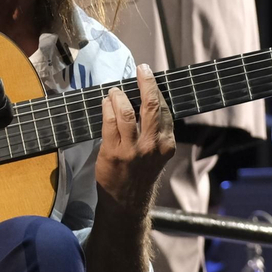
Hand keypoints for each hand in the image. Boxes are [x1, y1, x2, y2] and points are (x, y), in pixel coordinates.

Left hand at [95, 64, 175, 205]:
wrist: (126, 201)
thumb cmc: (141, 172)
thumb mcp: (157, 153)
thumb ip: (155, 129)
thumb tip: (146, 98)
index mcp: (166, 144)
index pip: (164, 109)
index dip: (155, 89)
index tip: (148, 75)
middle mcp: (152, 145)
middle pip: (151, 106)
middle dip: (145, 83)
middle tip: (141, 70)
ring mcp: (132, 149)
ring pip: (127, 112)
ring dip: (119, 96)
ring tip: (115, 91)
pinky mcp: (113, 152)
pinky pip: (109, 122)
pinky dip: (107, 108)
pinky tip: (106, 103)